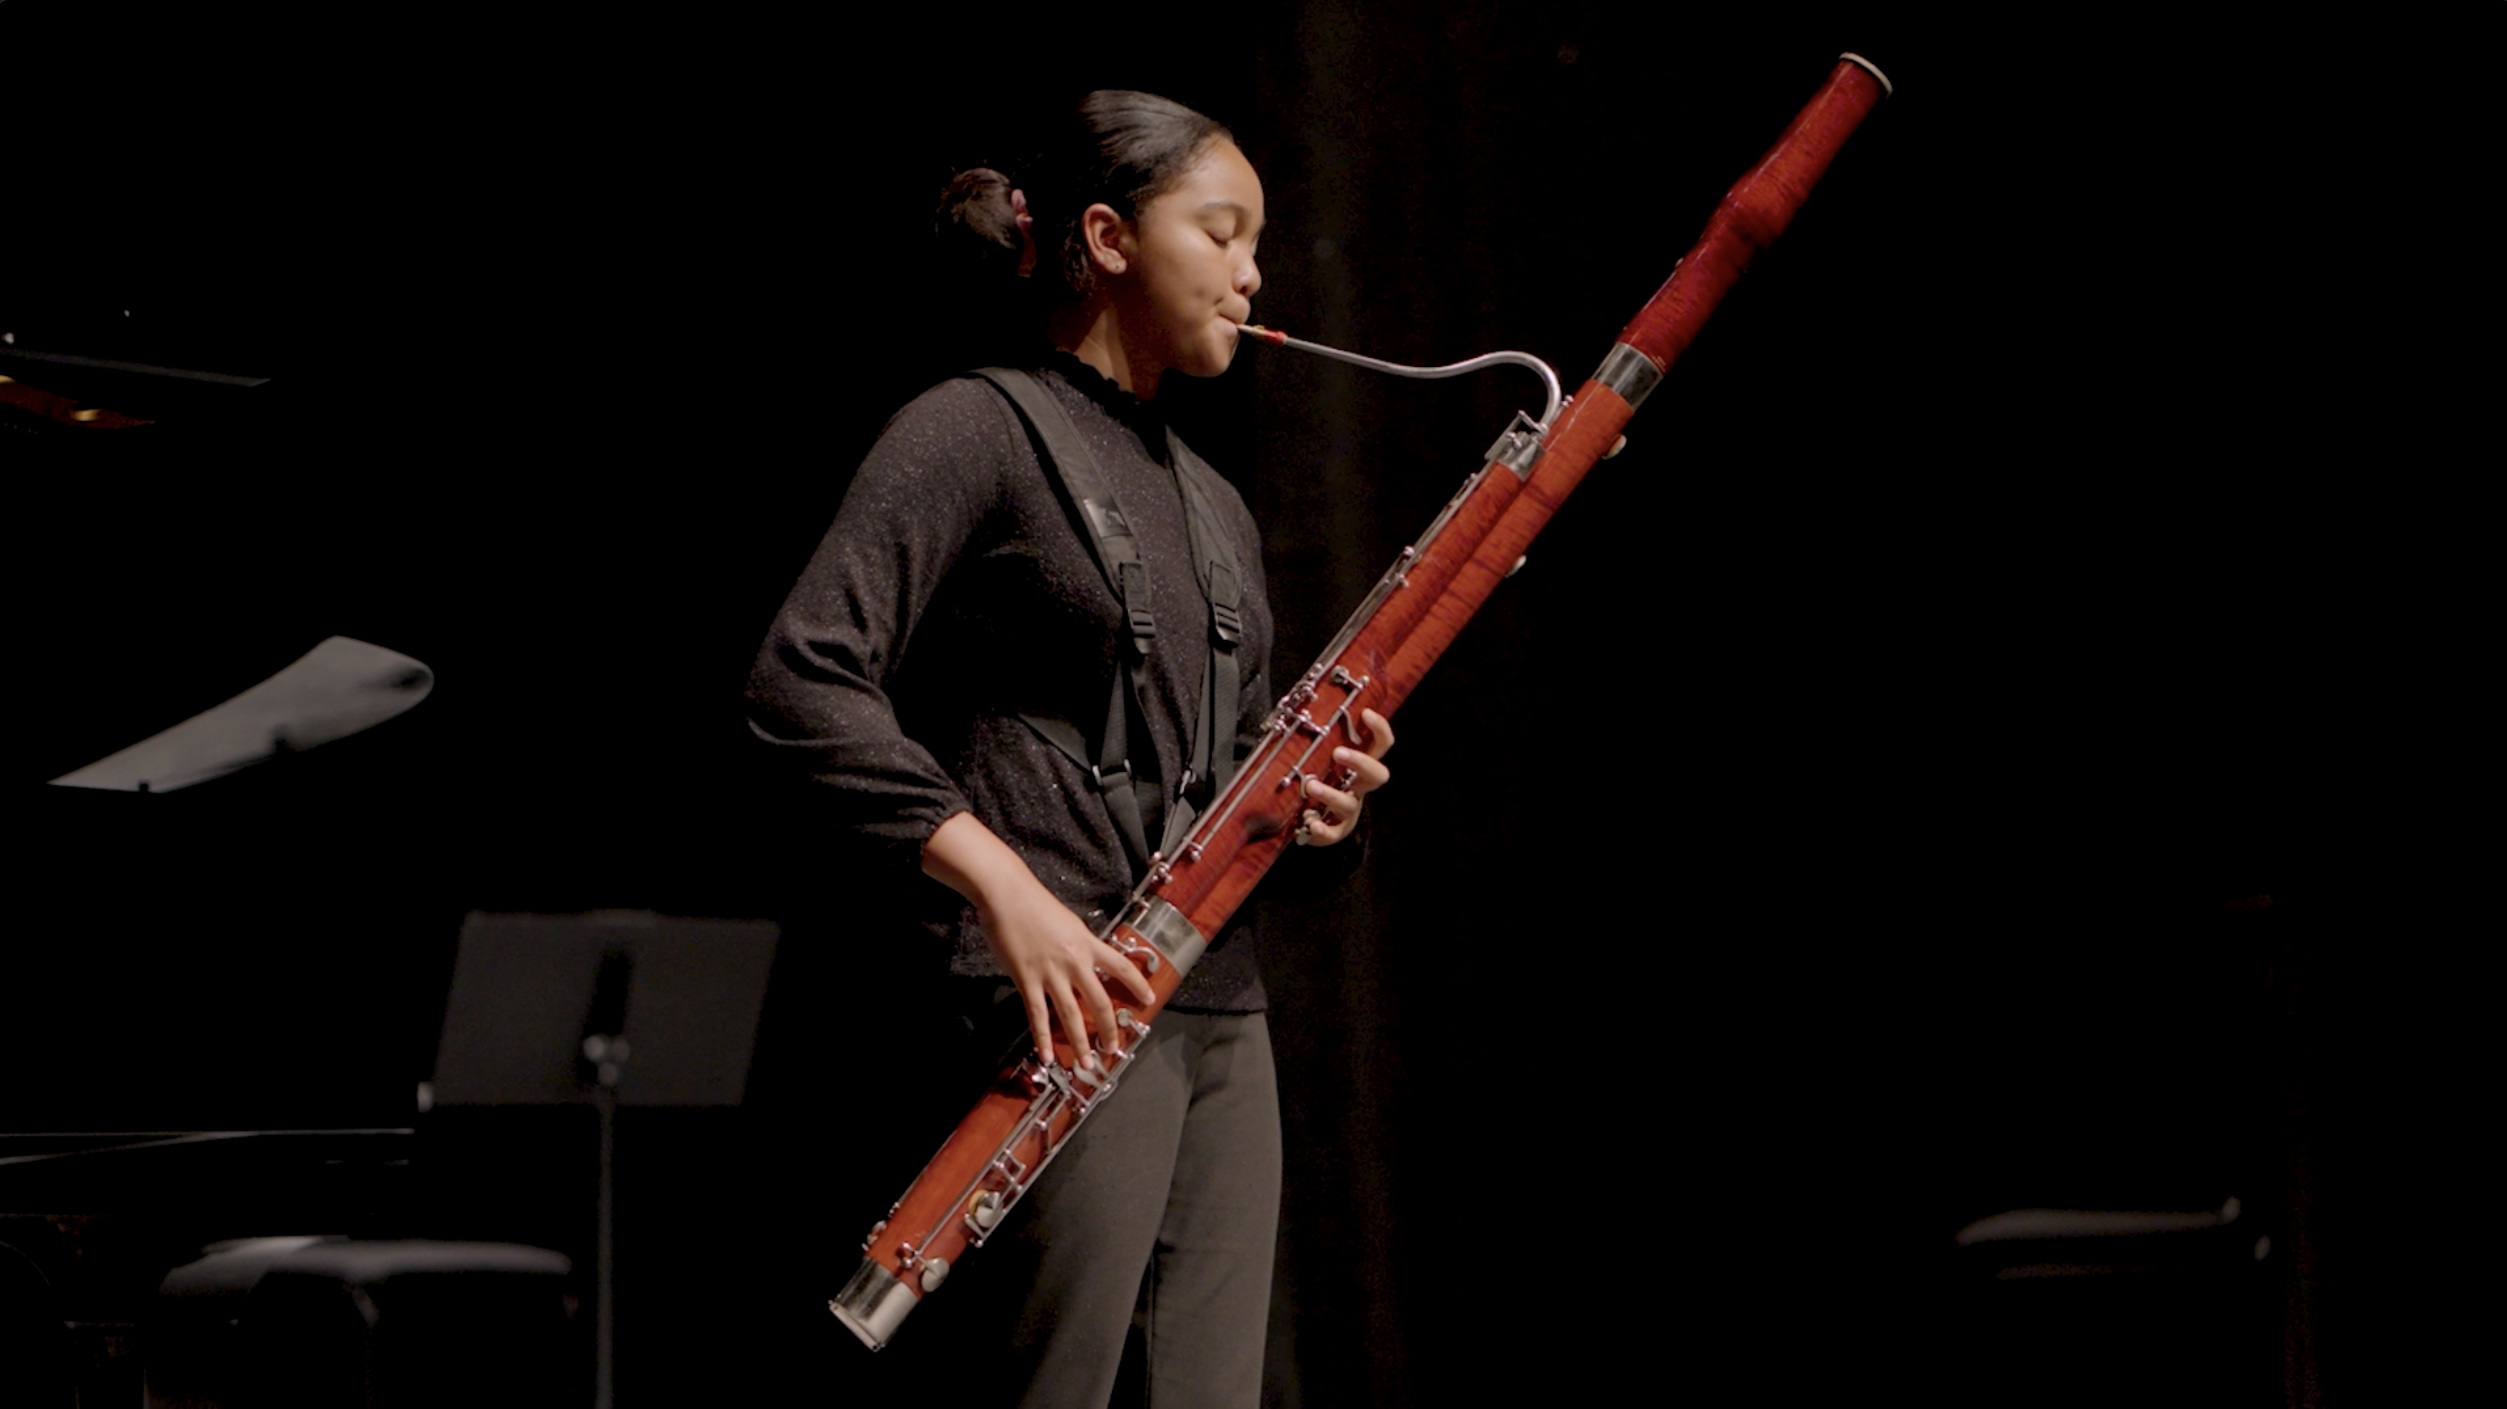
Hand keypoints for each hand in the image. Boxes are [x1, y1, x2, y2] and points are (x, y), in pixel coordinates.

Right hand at [921, 813, 1157, 1064]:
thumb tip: (1086, 961)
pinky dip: (1042, 1037)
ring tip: (1085, 1064)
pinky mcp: (1026, 979)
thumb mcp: (1068, 922)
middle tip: (1112, 1049)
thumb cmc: (1035, 903)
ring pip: (1070, 1014)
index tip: (1149, 1000)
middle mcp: (1074, 960)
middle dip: (1108, 1029)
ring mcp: (1050, 972)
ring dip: (1079, 1042)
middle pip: (1099, 1001)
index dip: (1137, 984)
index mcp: (1087, 943)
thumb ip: (1079, 944)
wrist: (1007, 894)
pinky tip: (1047, 1055)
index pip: (1120, 966)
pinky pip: (1037, 1014)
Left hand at [1297, 707, 1392, 846]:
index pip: (1381, 744)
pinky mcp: (1334, 831)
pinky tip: (1310, 822)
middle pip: (1377, 775)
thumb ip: (1316, 738)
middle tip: (1338, 753)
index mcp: (1359, 766)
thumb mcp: (1317, 755)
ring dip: (1331, 794)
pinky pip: (1333, 834)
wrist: (1307, 817)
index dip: (1380, 729)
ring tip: (1311, 786)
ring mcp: (1349, 811)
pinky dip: (1322, 830)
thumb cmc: (1314, 776)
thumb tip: (1303, 708)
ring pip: (1349, 805)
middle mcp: (1359, 787)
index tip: (1365, 713)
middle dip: (1361, 762)